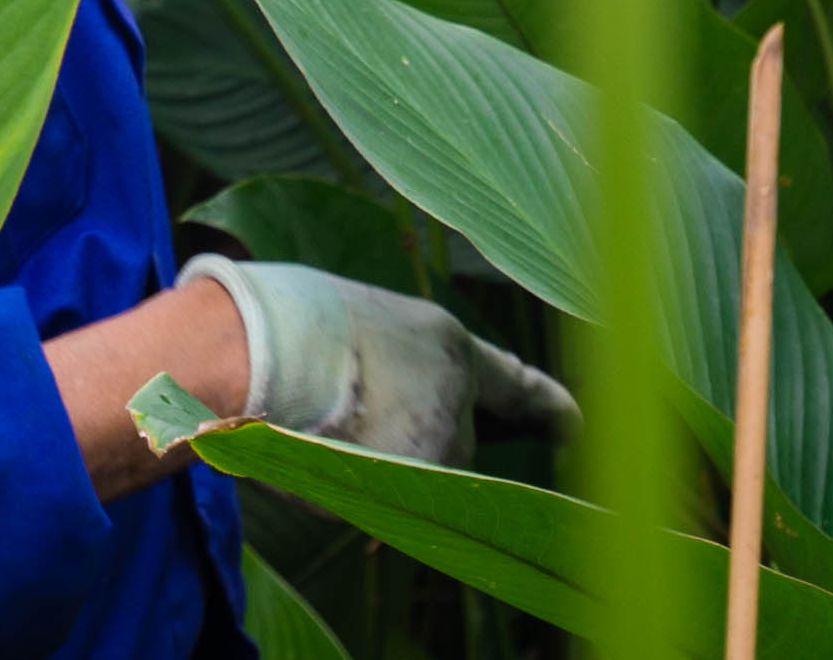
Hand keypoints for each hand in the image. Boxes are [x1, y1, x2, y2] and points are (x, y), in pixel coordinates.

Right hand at [184, 257, 580, 467]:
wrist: (259, 345)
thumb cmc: (284, 327)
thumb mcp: (349, 328)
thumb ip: (388, 372)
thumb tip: (375, 421)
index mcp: (442, 340)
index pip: (507, 380)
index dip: (542, 402)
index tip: (573, 424)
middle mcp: (457, 388)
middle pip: (450, 445)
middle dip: (411, 442)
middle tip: (351, 411)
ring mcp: (440, 436)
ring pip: (420, 478)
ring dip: (380, 467)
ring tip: (326, 422)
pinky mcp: (415, 476)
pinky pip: (393, 505)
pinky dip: (360, 494)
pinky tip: (326, 453)